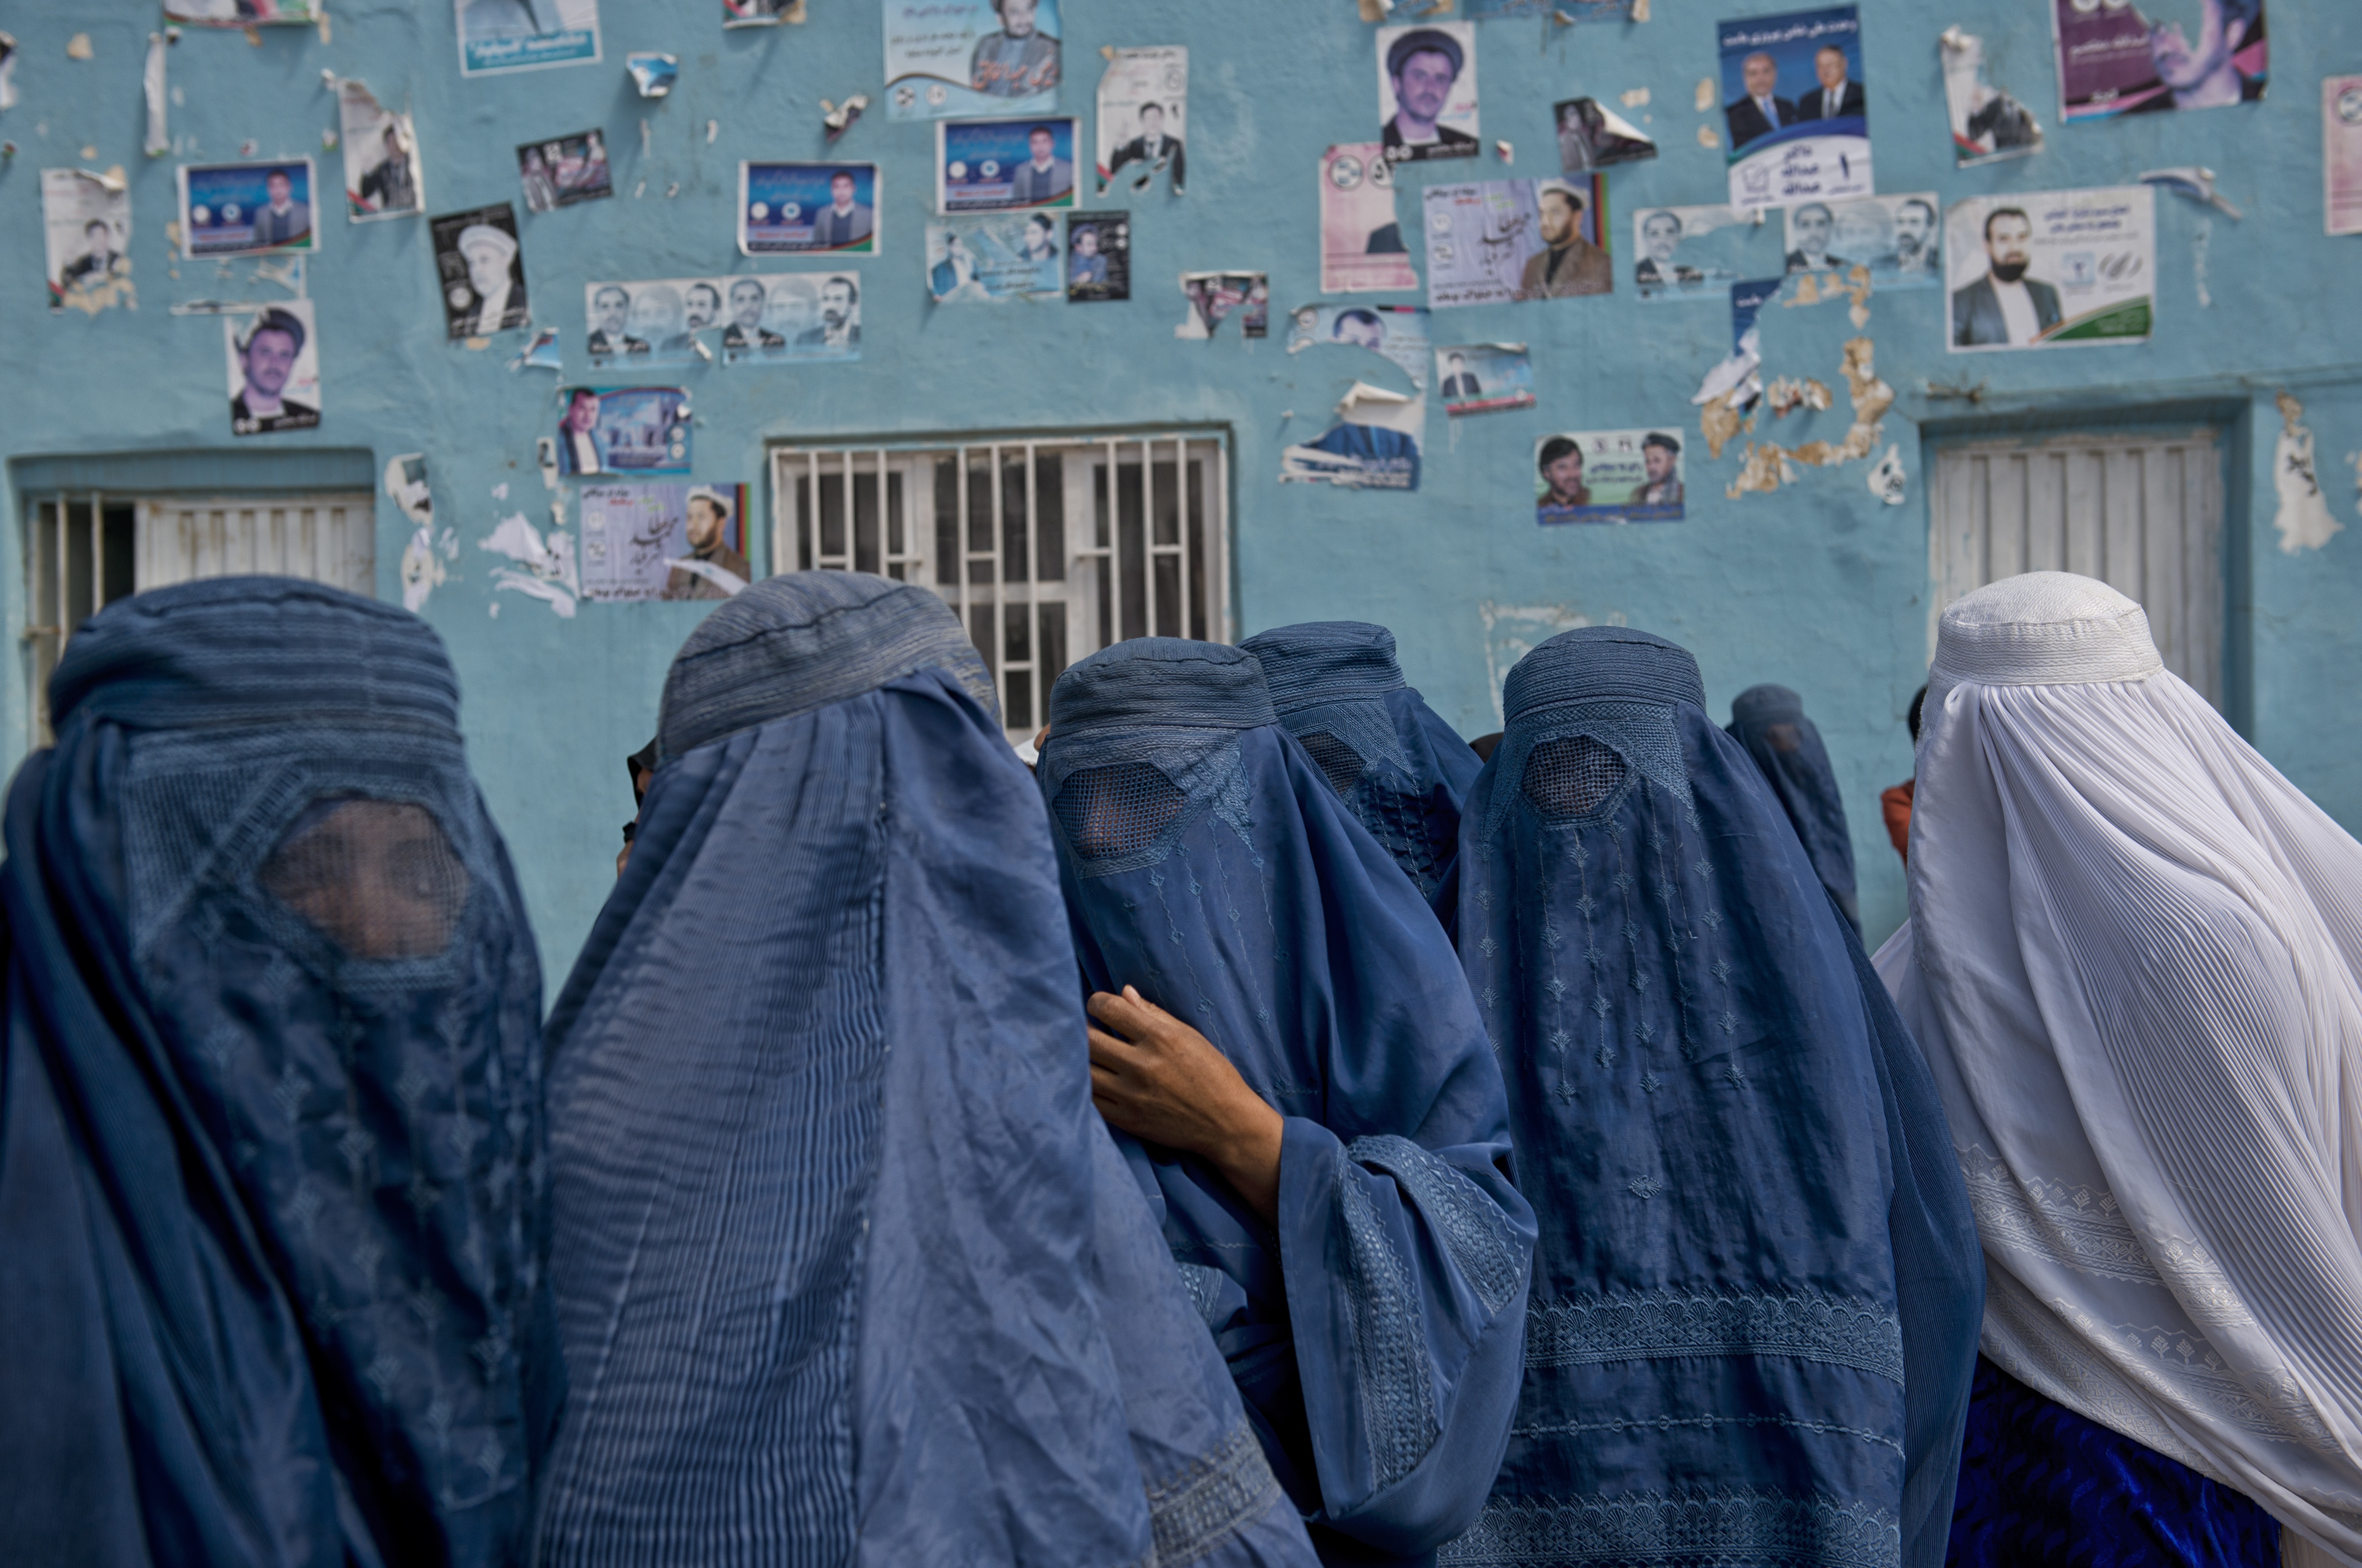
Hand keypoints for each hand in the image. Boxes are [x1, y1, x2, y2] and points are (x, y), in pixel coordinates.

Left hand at [1088, 986, 1283, 1224]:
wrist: (1226, 1124)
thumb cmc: (1213, 1074)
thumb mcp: (1189, 1036)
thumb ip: (1154, 1014)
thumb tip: (1124, 992)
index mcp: (1160, 1039)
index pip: (1110, 1009)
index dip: (1096, 1001)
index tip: (1097, 1004)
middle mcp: (1142, 1066)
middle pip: (1088, 1039)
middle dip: (1081, 1028)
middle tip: (1085, 1026)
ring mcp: (1132, 1096)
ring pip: (1084, 1071)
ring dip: (1081, 1058)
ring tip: (1086, 1052)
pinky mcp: (1127, 1120)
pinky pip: (1091, 1100)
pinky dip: (1086, 1086)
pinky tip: (1092, 1077)